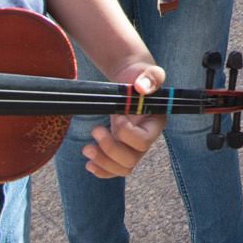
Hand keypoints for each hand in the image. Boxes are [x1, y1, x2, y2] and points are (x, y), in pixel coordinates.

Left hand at [84, 63, 166, 178]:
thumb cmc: (139, 76)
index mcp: (155, 123)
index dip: (127, 133)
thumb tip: (142, 86)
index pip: (143, 141)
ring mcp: (133, 146)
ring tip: (86, 149)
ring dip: (103, 162)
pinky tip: (89, 164)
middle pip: (131, 159)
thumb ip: (150, 77)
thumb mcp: (145, 72)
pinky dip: (102, 170)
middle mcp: (146, 138)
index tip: (118, 115)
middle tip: (95, 130)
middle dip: (110, 149)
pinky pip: (114, 169)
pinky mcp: (122, 148)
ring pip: (122, 168)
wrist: (130, 81)